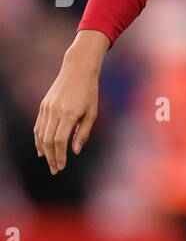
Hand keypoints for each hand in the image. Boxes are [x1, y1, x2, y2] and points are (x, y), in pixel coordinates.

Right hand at [34, 30, 108, 173]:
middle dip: (51, 157)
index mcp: (68, 114)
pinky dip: (38, 139)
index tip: (62, 167)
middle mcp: (55, 111)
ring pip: (41, 134)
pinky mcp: (43, 105)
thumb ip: (83, 133)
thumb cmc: (89, 92)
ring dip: (44, 150)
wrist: (77, 70)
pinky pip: (38, 126)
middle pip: (48, 141)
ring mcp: (47, 108)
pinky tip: (41, 149)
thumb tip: (75, 151)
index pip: (60, 141)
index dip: (60, 156)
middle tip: (55, 170)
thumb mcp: (92, 113)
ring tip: (49, 162)